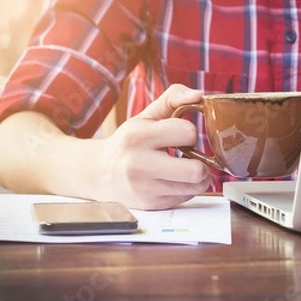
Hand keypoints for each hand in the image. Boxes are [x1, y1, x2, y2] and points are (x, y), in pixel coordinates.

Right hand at [96, 84, 210, 209]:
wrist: (99, 172)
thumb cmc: (129, 142)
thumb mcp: (146, 116)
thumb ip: (173, 98)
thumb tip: (199, 95)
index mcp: (139, 136)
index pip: (188, 133)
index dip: (191, 134)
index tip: (182, 137)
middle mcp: (139, 164)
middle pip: (196, 170)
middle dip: (201, 163)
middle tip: (192, 158)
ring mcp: (144, 188)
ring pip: (195, 187)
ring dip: (198, 178)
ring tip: (186, 169)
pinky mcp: (150, 204)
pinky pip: (185, 198)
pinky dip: (186, 189)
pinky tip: (174, 180)